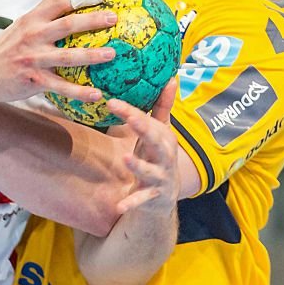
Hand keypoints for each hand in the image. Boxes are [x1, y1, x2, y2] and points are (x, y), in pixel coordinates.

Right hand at [0, 0, 117, 104]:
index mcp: (31, 20)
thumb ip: (42, 20)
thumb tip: (70, 10)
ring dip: (92, 55)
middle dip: (93, 21)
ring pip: (68, 57)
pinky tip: (97, 94)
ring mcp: (34, 59)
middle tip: (114, 18)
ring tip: (112, 54)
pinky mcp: (35, 80)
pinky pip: (62, 87)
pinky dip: (80, 92)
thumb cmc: (4, 50)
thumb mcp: (20, 27)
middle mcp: (33, 36)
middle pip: (68, 25)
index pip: (59, 2)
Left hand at [107, 79, 178, 215]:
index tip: (112, 101)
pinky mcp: (153, 196)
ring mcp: (160, 177)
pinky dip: (131, 203)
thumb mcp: (160, 133)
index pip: (148, 122)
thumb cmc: (157, 158)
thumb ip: (162, 107)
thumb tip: (171, 78)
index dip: (132, 112)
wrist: (163, 198)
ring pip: (150, 171)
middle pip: (156, 141)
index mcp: (164, 139)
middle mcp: (165, 156)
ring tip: (126, 159)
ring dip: (138, 166)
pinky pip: (141, 200)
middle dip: (143, 129)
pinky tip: (119, 206)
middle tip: (129, 118)